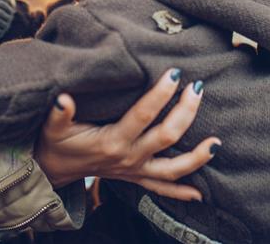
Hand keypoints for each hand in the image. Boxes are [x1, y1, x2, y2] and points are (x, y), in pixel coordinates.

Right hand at [34, 69, 219, 201]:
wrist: (52, 171)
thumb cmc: (55, 143)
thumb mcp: (52, 126)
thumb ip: (58, 113)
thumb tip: (63, 98)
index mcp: (111, 141)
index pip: (142, 115)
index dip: (160, 94)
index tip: (175, 73)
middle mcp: (128, 157)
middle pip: (167, 137)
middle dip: (186, 113)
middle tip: (198, 88)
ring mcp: (135, 171)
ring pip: (173, 168)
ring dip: (197, 157)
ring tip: (217, 144)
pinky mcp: (135, 178)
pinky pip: (162, 189)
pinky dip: (181, 192)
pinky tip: (200, 195)